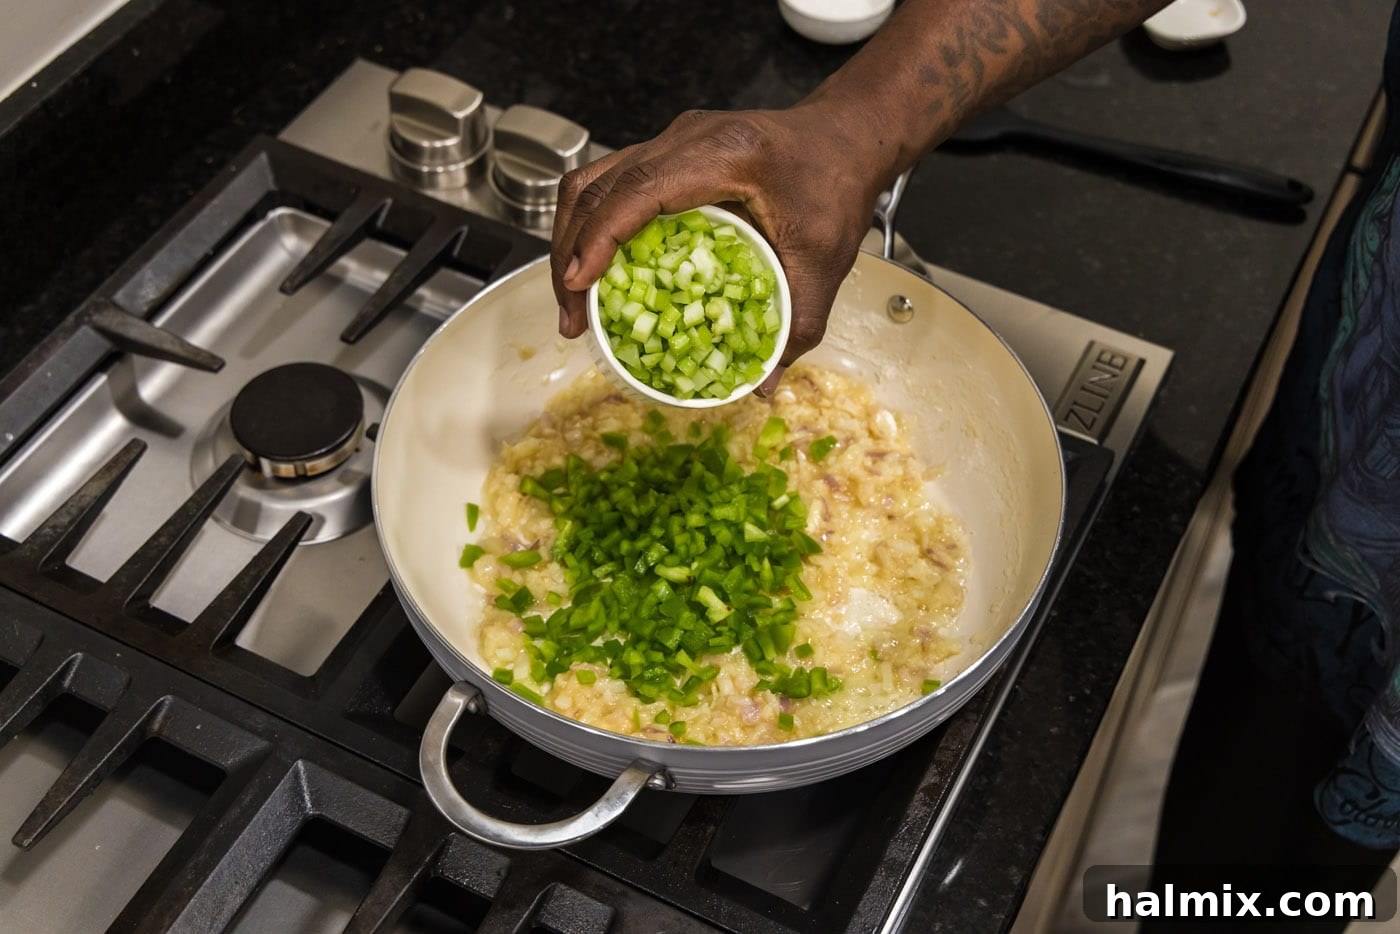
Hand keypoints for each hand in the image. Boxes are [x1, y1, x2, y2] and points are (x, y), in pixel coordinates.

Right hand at [550, 104, 888, 395]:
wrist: (849, 137)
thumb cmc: (838, 184)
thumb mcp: (825, 261)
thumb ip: (797, 323)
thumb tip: (762, 383)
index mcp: (724, 155)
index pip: (638, 192)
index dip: (598, 239)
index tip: (577, 286)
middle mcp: (686, 138)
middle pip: (597, 185)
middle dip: (570, 253)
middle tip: (572, 319)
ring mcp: (671, 140)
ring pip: (592, 180)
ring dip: (571, 238)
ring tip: (573, 301)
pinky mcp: (667, 152)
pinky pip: (610, 182)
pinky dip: (592, 225)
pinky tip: (594, 269)